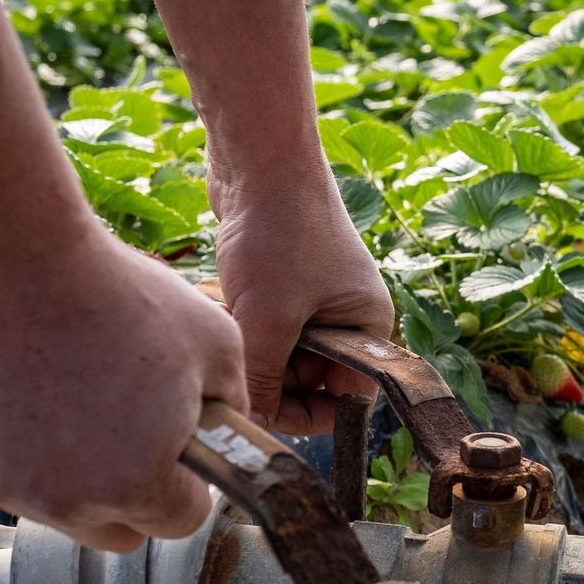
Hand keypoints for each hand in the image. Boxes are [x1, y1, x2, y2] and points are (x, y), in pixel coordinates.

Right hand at [0, 232, 249, 552]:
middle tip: (132, 433)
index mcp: (138, 484)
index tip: (179, 453)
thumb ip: (235, 408)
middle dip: (134, 494)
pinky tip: (31, 389)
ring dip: (76, 475)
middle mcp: (68, 502)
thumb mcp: (218, 345)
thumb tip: (232, 438)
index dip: (187, 486)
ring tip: (79, 398)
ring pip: (60, 507)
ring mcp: (7, 486)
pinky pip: (8, 474)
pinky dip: (22, 448)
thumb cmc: (120, 295)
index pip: (179, 523)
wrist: (13, 256)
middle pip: (117, 530)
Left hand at [209, 167, 393, 432]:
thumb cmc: (280, 231)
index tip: (265, 412)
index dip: (307, 414)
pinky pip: (259, 321)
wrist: (259, 155)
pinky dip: (236, 318)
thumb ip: (262, 380)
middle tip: (235, 357)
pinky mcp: (279, 279)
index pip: (347, 399)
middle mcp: (346, 316)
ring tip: (223, 315)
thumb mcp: (269, 318)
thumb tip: (249, 429)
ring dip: (246, 344)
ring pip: (276, 351)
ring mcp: (312, 296)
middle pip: (307, 380)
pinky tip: (216, 295)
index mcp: (367, 328)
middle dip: (268, 375)